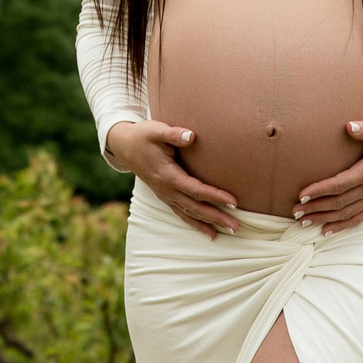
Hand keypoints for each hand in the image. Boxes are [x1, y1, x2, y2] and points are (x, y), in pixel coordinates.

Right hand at [107, 120, 240, 238]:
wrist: (125, 146)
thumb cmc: (143, 136)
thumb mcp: (156, 130)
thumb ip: (174, 134)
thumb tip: (191, 136)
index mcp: (167, 175)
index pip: (195, 189)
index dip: (214, 196)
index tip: (233, 202)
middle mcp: (166, 190)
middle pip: (195, 207)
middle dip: (217, 217)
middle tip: (237, 226)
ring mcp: (165, 195)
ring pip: (190, 214)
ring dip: (209, 224)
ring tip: (229, 232)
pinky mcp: (165, 196)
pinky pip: (182, 214)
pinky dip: (196, 224)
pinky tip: (210, 233)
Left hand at [293, 119, 362, 234]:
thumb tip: (348, 126)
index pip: (340, 184)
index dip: (320, 190)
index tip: (301, 194)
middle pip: (338, 203)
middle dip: (315, 208)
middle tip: (294, 211)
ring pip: (345, 213)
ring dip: (323, 218)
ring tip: (302, 222)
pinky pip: (358, 219)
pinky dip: (341, 226)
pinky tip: (326, 231)